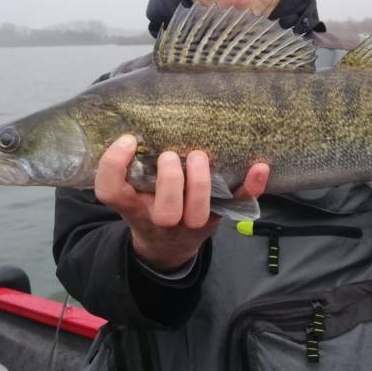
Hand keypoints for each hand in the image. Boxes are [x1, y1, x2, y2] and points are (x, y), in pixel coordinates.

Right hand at [95, 135, 268, 270]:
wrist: (167, 247)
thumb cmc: (148, 205)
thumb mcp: (131, 191)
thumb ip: (130, 168)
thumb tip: (135, 122)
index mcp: (133, 207)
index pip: (112, 192)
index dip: (115, 166)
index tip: (128, 140)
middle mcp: (161, 219)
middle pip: (166, 212)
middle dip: (170, 180)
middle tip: (170, 155)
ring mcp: (192, 223)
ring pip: (198, 214)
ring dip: (201, 184)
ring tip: (198, 157)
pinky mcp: (219, 217)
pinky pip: (238, 204)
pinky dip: (251, 186)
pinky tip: (259, 166)